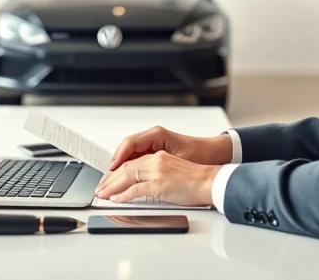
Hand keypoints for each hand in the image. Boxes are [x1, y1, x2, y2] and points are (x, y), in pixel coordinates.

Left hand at [94, 151, 219, 206]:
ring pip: (127, 177)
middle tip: (100, 189)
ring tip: (103, 194)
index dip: (117, 171)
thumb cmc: (196, 179)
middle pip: (125, 168)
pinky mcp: (159, 184)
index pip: (131, 162)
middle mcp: (156, 160)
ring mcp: (157, 172)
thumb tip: (140, 186)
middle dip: (109, 179)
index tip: (108, 180)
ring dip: (112, 187)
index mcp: (159, 156)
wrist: (211, 181)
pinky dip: (124, 194)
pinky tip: (117, 199)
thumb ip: (156, 174)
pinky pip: (136, 189)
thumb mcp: (172, 170)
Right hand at [107, 126, 232, 171]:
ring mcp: (153, 144)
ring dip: (118, 169)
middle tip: (104, 182)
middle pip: (125, 150)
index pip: (129, 144)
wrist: (214, 154)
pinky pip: (136, 159)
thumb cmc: (199, 155)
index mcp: (156, 135)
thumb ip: (155, 168)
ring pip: (129, 156)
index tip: (111, 171)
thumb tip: (135, 176)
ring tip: (109, 183)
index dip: (118, 158)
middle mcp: (152, 137)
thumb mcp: (176, 161)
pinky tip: (123, 180)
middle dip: (113, 166)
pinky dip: (128, 169)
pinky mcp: (155, 152)